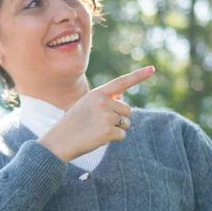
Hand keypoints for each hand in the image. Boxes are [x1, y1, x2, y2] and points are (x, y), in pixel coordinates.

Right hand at [38, 66, 154, 163]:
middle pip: (127, 109)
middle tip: (100, 124)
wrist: (59, 141)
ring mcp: (106, 116)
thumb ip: (104, 100)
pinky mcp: (108, 131)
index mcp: (96, 94)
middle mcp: (102, 102)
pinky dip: (113, 139)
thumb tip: (122, 97)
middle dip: (119, 118)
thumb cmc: (73, 124)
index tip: (152, 69)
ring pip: (126, 123)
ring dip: (117, 129)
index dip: (138, 76)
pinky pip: (122, 135)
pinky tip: (99, 138)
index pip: (121, 83)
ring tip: (98, 130)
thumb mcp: (85, 105)